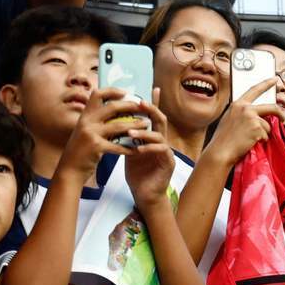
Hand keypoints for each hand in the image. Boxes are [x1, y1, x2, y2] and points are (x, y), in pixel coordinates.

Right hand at [57, 88, 137, 183]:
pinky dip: (129, 148)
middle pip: (111, 107)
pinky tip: (137, 149)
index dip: (112, 91)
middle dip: (129, 105)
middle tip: (142, 107)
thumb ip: (96, 122)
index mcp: (84, 116)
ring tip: (146, 124)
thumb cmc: (80, 151)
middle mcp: (86, 122)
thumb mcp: (84, 132)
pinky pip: (118, 146)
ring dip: (135, 125)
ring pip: (118, 126)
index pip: (97, 94)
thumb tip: (114, 113)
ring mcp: (91, 134)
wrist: (69, 170)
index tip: (125, 92)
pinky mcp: (96, 147)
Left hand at [123, 88, 175, 210]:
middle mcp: (162, 142)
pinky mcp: (169, 163)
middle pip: (160, 120)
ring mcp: (167, 152)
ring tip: (129, 131)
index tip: (151, 88)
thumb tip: (115, 121)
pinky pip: (161, 150)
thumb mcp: (129, 151)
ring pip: (159, 135)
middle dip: (151, 110)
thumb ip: (127, 137)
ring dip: (144, 132)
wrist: (144, 195)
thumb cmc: (137, 174)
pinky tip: (138, 148)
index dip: (153, 103)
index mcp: (153, 138)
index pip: (154, 117)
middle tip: (139, 103)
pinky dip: (149, 147)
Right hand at [205, 78, 281, 169]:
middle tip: (283, 119)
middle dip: (280, 114)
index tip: (274, 79)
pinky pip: (266, 135)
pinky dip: (260, 141)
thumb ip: (242, 114)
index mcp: (237, 104)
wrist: (220, 151)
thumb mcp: (229, 120)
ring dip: (263, 134)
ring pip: (268, 126)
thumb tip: (258, 117)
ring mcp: (252, 117)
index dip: (266, 83)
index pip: (255, 89)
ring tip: (249, 139)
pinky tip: (249, 143)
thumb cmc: (223, 139)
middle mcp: (245, 108)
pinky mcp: (257, 128)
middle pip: (271, 108)